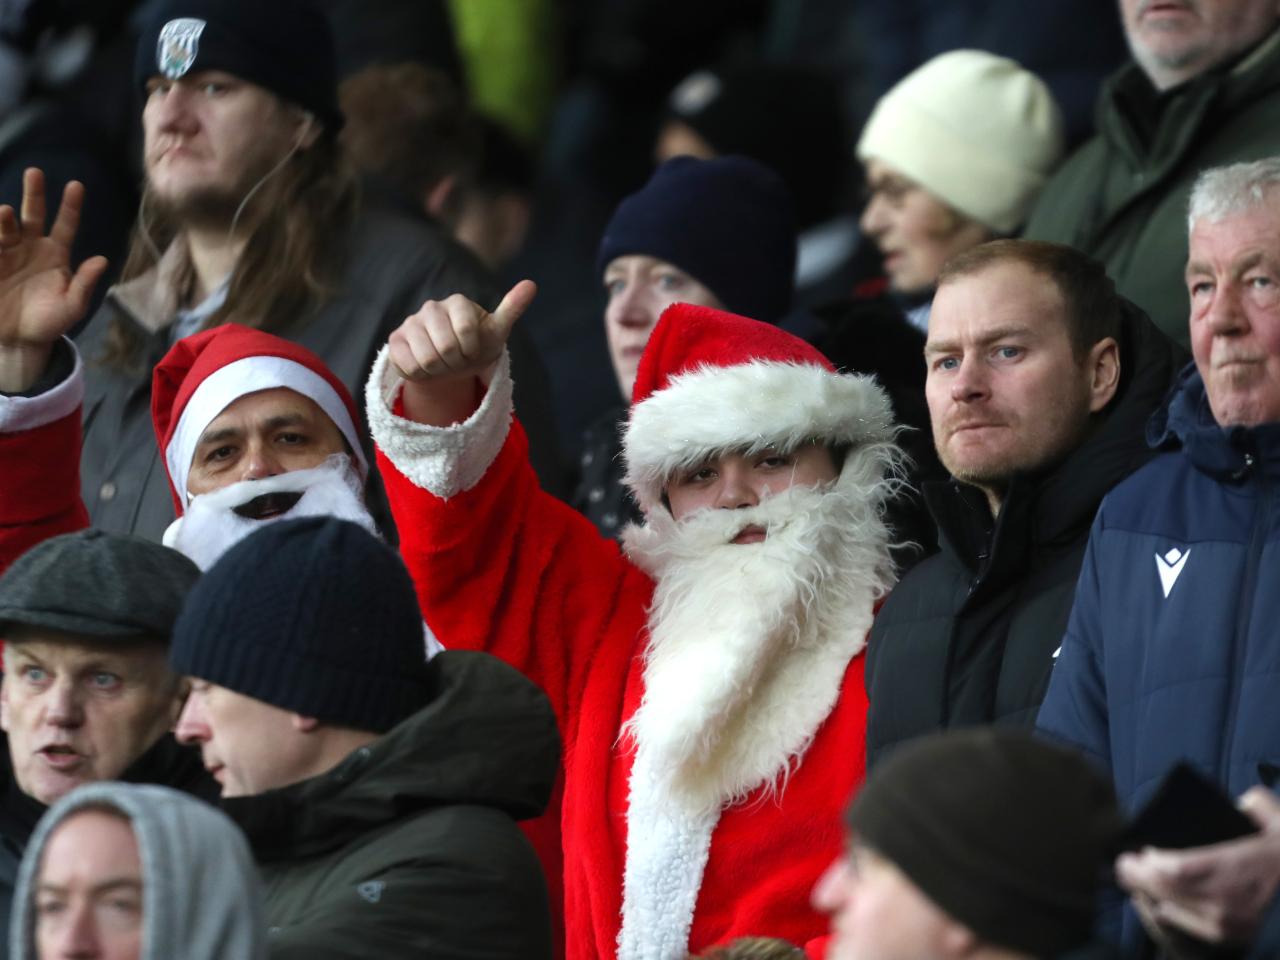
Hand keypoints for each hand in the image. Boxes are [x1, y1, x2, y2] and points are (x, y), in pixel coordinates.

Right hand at [0, 168, 107, 391]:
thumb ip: (84, 283)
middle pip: (33, 214)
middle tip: (35, 172)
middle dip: (33, 194)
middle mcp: (32, 247)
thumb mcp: (72, 306)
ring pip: (7, 227)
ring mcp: (9, 252)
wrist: (19, 339)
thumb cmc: (49, 322)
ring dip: (5, 219)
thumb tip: (102, 260)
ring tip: (4, 213)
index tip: (76, 185)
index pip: (66, 225)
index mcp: (56, 254)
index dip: (71, 206)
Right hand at [388, 281, 535, 426]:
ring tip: (443, 363)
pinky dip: (421, 374)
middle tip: (457, 359)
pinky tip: (425, 366)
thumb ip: (512, 307)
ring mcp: (411, 323)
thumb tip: (532, 284)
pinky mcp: (395, 340)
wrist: (450, 365)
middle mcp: (431, 307)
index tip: (473, 349)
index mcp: (457, 302)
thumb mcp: (496, 331)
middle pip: (446, 348)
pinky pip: (408, 366)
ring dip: (439, 370)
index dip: (472, 350)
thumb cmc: (476, 346)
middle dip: (456, 362)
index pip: (467, 332)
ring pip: (426, 359)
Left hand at [1116, 787, 1279, 944]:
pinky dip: (1165, 910)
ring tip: (1133, 876)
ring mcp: (1227, 921)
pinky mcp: (1228, 934)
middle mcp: (1226, 899)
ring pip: (1170, 907)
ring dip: (1146, 891)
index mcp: (1235, 867)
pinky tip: (1156, 899)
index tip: (1143, 849)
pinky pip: (1184, 924)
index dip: (1152, 862)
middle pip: (1166, 889)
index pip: (1177, 869)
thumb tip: (1233, 803)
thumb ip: (1251, 804)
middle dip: (1137, 875)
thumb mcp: (1275, 818)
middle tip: (1124, 862)